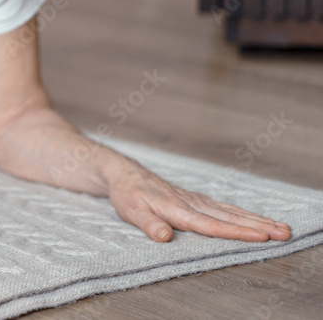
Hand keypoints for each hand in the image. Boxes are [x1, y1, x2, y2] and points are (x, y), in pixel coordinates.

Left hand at [106, 160, 292, 242]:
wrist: (124, 174)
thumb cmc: (128, 194)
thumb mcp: (131, 212)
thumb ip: (149, 225)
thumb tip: (165, 237)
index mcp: (177, 209)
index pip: (211, 224)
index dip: (235, 232)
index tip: (260, 236)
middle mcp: (192, 203)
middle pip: (229, 217)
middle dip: (258, 226)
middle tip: (285, 233)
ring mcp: (196, 200)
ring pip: (231, 211)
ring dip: (257, 220)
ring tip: (282, 227)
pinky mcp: (196, 199)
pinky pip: (224, 208)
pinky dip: (243, 214)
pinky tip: (257, 219)